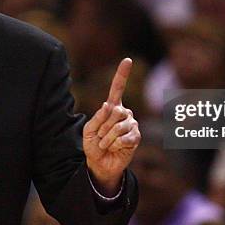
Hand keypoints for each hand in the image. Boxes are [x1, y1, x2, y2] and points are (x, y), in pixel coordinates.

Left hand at [83, 58, 140, 195]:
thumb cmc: (93, 145)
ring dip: (107, 138)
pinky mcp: (136, 137)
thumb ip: (98, 117)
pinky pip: (125, 137)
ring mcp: (131, 124)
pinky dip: (115, 144)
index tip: (127, 60)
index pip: (117, 88)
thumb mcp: (89, 130)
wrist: (100, 164)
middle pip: (115, 111)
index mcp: (112, 107)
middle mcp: (124, 113)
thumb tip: (109, 104)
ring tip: (105, 144)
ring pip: (119, 126)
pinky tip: (115, 148)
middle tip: (100, 137)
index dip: (122, 74)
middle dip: (103, 127)